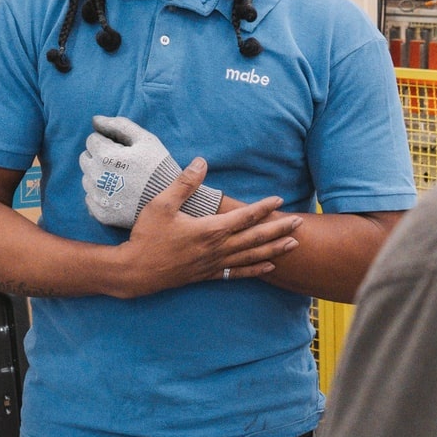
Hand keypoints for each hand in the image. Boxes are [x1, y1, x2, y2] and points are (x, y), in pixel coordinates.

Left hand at [80, 115, 221, 226]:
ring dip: (99, 174)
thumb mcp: (145, 140)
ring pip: (87, 178)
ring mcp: (97, 197)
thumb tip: (95, 119)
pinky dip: (101, 194)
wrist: (171, 201)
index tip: (123, 149)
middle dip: (100, 156)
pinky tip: (119, 193)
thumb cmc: (159, 166)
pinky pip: (91, 198)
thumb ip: (119, 125)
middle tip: (121, 162)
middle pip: (85, 158)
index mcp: (105, 155)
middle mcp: (95, 177)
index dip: (108, 141)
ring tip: (122, 178)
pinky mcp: (100, 213)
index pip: (92, 140)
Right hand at [107, 157, 301, 296]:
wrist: (136, 272)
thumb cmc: (147, 236)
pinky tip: (270, 266)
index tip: (279, 199)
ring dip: (274, 249)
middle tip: (300, 222)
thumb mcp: (161, 205)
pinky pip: (238, 273)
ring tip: (294, 244)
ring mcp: (214, 264)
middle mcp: (217, 249)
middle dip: (279, 229)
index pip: (244, 217)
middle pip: (256, 238)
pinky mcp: (209, 275)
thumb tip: (202, 162)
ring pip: (251, 256)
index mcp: (209, 230)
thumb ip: (184, 183)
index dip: (263, 208)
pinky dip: (256, 269)